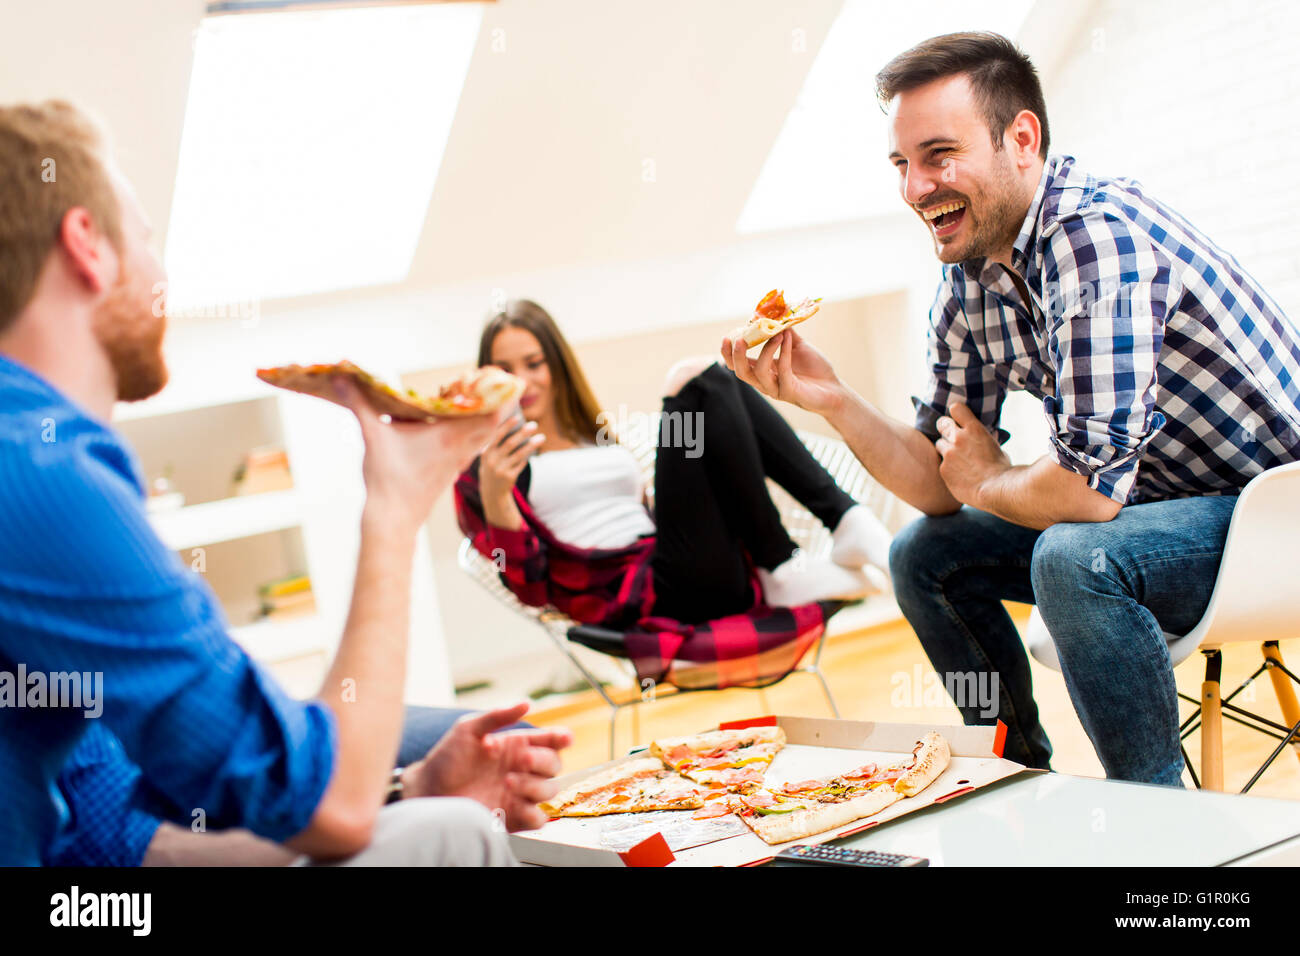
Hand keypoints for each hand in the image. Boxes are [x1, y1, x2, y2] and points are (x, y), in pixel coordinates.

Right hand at [334, 378, 505, 531]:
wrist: (393, 519)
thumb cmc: (387, 478)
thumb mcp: (372, 435)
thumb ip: (358, 402)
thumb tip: (340, 375)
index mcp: (450, 434)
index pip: (493, 411)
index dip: (497, 392)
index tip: (486, 376)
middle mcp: (461, 447)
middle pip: (494, 422)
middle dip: (492, 402)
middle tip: (477, 386)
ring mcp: (459, 461)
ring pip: (483, 437)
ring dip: (481, 420)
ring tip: (467, 403)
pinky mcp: (451, 472)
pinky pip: (471, 449)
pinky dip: (469, 436)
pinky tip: (451, 429)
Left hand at [401, 703, 572, 831]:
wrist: (428, 792)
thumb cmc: (446, 758)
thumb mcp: (468, 729)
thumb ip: (497, 716)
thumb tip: (527, 703)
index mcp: (517, 746)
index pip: (550, 741)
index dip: (562, 738)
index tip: (564, 737)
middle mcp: (522, 769)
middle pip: (554, 765)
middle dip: (542, 760)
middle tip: (522, 758)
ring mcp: (519, 794)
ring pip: (549, 791)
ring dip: (534, 785)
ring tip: (507, 781)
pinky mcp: (513, 817)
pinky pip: (538, 819)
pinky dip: (534, 813)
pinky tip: (515, 803)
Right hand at [478, 412, 543, 508]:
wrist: (492, 492)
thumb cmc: (493, 467)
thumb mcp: (490, 457)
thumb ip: (499, 445)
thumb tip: (519, 429)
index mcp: (485, 452)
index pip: (496, 436)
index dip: (507, 426)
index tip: (518, 417)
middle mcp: (492, 461)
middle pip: (510, 444)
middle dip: (523, 433)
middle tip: (534, 424)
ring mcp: (500, 470)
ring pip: (519, 454)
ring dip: (532, 445)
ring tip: (542, 437)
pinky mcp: (509, 477)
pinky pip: (522, 464)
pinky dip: (528, 456)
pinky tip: (535, 449)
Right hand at [721, 329, 846, 416]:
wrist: (834, 389)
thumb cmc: (814, 369)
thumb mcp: (798, 346)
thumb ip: (786, 332)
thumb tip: (776, 315)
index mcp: (763, 371)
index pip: (737, 365)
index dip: (728, 353)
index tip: (727, 337)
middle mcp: (765, 382)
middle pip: (741, 372)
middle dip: (736, 356)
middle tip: (739, 339)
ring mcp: (777, 389)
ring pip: (759, 373)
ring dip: (766, 350)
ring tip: (777, 334)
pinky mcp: (790, 392)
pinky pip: (783, 372)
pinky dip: (784, 354)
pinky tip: (789, 340)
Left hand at [934, 402, 1011, 507]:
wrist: (996, 490)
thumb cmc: (1002, 470)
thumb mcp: (995, 447)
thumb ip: (982, 440)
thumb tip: (980, 439)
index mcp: (974, 429)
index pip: (956, 409)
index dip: (957, 414)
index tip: (959, 419)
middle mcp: (958, 438)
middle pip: (942, 423)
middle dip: (945, 427)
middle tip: (949, 434)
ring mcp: (949, 454)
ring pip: (939, 445)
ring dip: (946, 449)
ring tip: (958, 459)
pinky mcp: (943, 469)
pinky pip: (942, 464)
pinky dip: (949, 468)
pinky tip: (960, 475)